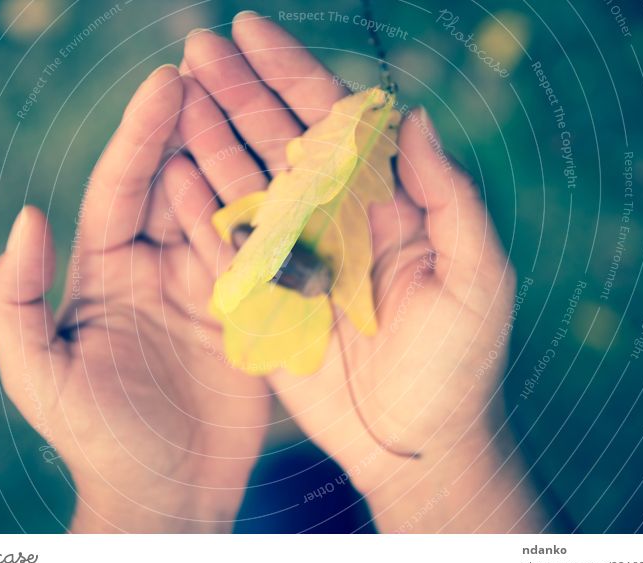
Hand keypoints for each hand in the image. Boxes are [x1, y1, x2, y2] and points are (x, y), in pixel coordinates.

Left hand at [0, 65, 269, 531]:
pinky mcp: (253, 309)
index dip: (141, 134)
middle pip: (177, 180)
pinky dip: (280, 211)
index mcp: (107, 267)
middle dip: (194, 124)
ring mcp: (210, 284)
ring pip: (226, 206)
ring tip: (262, 99)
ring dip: (240, 154)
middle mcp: (159, 265)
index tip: (166, 82)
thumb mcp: (35, 372)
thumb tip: (29, 215)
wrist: (168, 491)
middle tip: (219, 65)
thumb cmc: (96, 436)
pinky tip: (300, 169)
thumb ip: (13, 296)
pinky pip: (267, 252)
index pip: (122, 186)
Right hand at [181, 12, 543, 531]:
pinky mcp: (264, 299)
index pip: (332, 123)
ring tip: (170, 94)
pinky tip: (167, 172)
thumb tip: (416, 117)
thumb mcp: (475, 276)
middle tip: (195, 48)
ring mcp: (294, 257)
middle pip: (276, 141)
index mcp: (381, 202)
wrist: (417, 442)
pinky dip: (195, 211)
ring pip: (242, 184)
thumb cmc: (460, 363)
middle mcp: (333, 219)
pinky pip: (223, 248)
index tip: (251, 31)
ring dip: (207, 137)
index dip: (293, 74)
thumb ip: (450, 197)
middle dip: (237, 92)